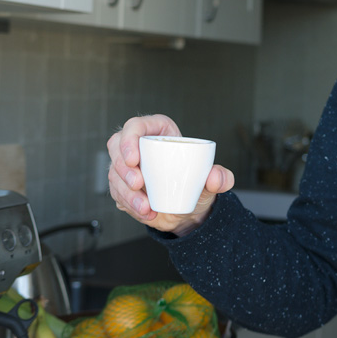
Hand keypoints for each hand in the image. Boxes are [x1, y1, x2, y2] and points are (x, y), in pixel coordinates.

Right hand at [106, 114, 234, 236]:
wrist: (188, 210)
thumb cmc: (197, 185)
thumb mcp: (213, 181)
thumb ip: (221, 177)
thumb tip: (215, 177)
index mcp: (159, 132)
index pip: (136, 125)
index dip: (129, 138)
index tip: (134, 159)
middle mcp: (139, 146)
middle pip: (116, 147)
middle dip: (123, 167)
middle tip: (138, 184)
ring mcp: (127, 167)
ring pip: (114, 173)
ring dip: (126, 192)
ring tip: (146, 206)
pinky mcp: (122, 186)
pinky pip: (117, 193)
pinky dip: (129, 204)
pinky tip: (145, 212)